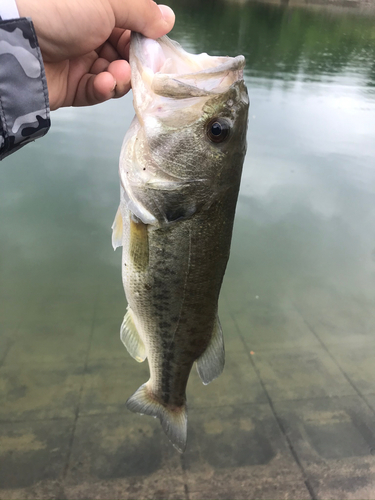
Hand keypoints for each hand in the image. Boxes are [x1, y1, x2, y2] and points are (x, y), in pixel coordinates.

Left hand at [16, 0, 174, 109]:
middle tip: (141, 66)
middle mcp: (89, 33)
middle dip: (136, 61)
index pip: (131, 25)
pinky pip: (96, 91)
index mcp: (97, 9)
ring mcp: (80, 61)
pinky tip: (103, 83)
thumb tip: (169, 19)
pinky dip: (104, 89)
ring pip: (115, 75)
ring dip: (121, 77)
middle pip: (126, 53)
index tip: (158, 47)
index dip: (146, 37)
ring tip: (117, 75)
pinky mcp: (72, 86)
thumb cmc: (61, 10)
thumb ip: (142, 11)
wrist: (18, 42)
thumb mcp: (108, 0)